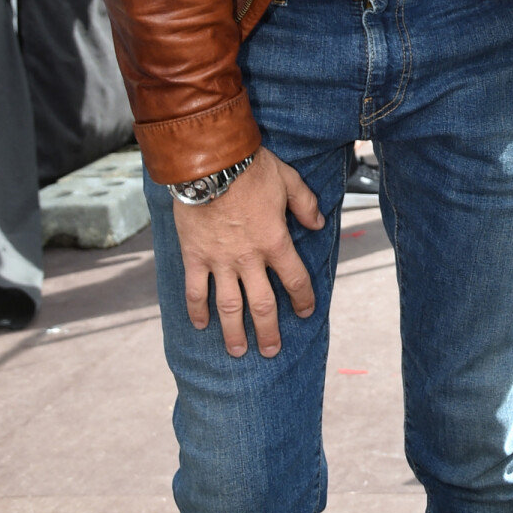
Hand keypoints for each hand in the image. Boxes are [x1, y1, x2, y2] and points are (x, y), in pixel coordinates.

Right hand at [173, 147, 323, 357]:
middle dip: (269, 331)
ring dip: (234, 332)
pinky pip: (196, 290)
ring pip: (229, 306)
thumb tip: (318, 224)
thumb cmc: (250, 167)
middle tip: (271, 350)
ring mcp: (220, 261)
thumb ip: (306, 204)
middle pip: (262, 304)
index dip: (303, 299)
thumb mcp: (288, 180)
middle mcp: (249, 258)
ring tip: (238, 351)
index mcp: (275, 241)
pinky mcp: (194, 256)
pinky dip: (197, 310)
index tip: (306, 312)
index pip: (295, 280)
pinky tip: (201, 325)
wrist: (208, 162)